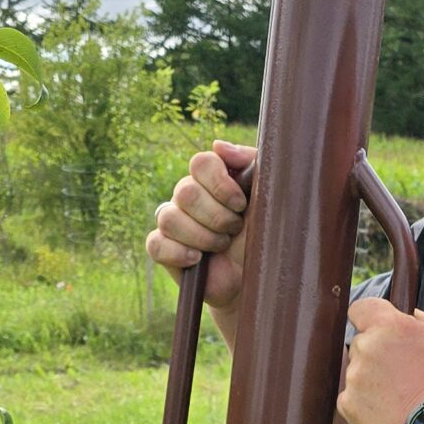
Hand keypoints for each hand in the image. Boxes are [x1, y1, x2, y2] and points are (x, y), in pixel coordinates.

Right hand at [146, 140, 255, 319]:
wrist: (256, 276)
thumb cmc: (263, 235)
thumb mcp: (268, 196)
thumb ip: (252, 162)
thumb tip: (218, 146)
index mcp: (211, 179)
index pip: (201, 163)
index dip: (220, 184)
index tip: (241, 205)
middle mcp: (188, 195)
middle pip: (186, 192)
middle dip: (217, 217)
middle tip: (235, 230)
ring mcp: (173, 221)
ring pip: (169, 218)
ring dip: (202, 236)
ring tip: (221, 246)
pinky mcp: (164, 249)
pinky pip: (155, 244)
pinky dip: (178, 252)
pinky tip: (197, 259)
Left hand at [339, 296, 423, 423]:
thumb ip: (420, 319)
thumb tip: (407, 314)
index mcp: (388, 325)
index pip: (360, 309)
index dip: (368, 319)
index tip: (376, 330)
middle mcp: (366, 347)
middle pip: (360, 343)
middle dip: (376, 354)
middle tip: (401, 373)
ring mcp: (355, 377)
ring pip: (356, 372)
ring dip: (371, 380)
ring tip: (399, 396)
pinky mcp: (348, 404)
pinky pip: (351, 398)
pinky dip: (365, 404)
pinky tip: (388, 410)